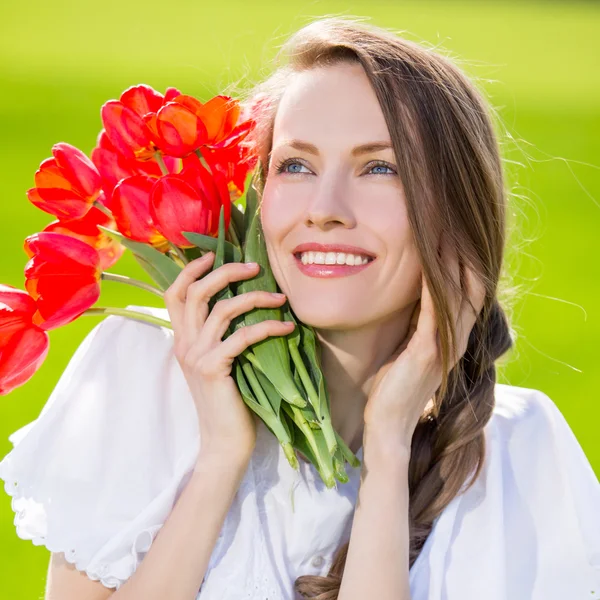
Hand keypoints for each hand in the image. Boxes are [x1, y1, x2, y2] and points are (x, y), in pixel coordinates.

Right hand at [164, 253, 294, 460]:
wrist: (223, 441)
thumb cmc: (228, 401)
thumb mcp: (218, 362)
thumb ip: (219, 336)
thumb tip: (244, 303)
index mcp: (182, 340)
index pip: (174, 294)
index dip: (191, 270)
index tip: (213, 254)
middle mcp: (184, 344)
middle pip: (196, 292)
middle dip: (226, 271)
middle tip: (255, 266)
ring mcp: (196, 356)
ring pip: (222, 310)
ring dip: (255, 297)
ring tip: (280, 297)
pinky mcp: (212, 369)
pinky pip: (242, 336)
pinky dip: (267, 327)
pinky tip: (287, 327)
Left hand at [363, 237, 486, 451]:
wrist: (388, 425)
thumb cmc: (393, 389)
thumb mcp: (410, 351)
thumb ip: (418, 327)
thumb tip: (413, 300)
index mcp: (450, 339)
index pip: (466, 293)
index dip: (465, 263)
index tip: (454, 233)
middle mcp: (454, 340)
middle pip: (470, 287)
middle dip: (464, 254)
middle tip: (455, 222)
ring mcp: (443, 346)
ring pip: (458, 295)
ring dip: (452, 263)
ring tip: (447, 232)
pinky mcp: (426, 352)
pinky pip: (434, 311)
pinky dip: (432, 285)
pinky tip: (427, 264)